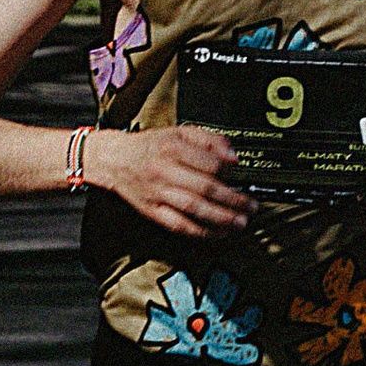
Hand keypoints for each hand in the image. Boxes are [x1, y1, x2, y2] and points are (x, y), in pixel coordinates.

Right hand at [83, 125, 253, 237]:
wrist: (115, 159)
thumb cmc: (151, 147)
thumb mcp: (179, 132)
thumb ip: (209, 140)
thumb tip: (233, 157)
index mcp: (173, 148)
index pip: (209, 163)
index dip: (230, 172)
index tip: (243, 177)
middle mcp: (165, 171)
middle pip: (204, 188)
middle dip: (232, 200)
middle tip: (251, 206)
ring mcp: (158, 193)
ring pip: (193, 208)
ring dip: (220, 218)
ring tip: (240, 222)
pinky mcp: (152, 211)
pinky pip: (178, 224)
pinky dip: (200, 231)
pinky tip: (217, 233)